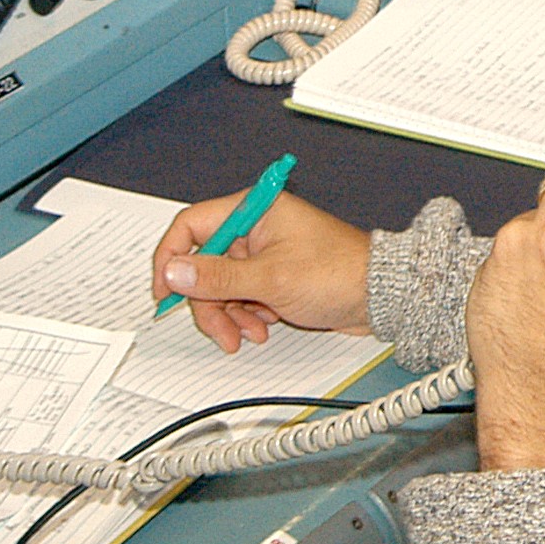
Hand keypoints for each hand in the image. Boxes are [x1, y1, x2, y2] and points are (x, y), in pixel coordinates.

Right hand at [152, 190, 373, 354]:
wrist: (379, 297)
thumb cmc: (338, 273)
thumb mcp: (269, 279)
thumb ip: (217, 277)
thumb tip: (174, 272)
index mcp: (253, 210)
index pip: (191, 225)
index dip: (172, 258)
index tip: (165, 291)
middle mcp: (255, 227)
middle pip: (204, 262)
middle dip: (207, 300)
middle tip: (219, 329)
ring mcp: (263, 253)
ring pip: (221, 285)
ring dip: (227, 313)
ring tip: (247, 333)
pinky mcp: (272, 276)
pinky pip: (241, 296)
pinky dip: (245, 315)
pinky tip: (262, 327)